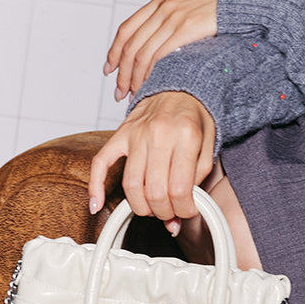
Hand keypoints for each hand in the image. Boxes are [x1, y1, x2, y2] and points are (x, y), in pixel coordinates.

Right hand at [88, 92, 215, 232]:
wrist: (181, 89)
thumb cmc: (195, 119)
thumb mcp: (208, 146)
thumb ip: (198, 178)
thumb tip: (182, 209)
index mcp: (186, 136)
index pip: (179, 189)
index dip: (184, 210)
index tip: (186, 212)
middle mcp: (158, 134)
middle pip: (154, 192)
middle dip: (164, 212)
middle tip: (170, 214)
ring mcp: (136, 133)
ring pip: (131, 185)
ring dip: (141, 207)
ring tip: (152, 209)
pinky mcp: (120, 134)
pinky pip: (101, 163)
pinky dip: (95, 187)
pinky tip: (96, 205)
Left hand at [105, 0, 218, 100]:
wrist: (242, 0)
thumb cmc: (221, 8)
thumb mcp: (190, 7)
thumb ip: (172, 20)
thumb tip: (160, 45)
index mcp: (161, 0)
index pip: (127, 29)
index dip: (114, 52)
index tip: (109, 69)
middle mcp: (163, 7)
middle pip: (131, 44)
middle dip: (122, 73)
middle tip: (119, 92)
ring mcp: (174, 17)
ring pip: (143, 53)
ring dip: (134, 78)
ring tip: (133, 95)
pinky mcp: (186, 28)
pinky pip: (160, 55)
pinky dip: (151, 74)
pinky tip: (151, 86)